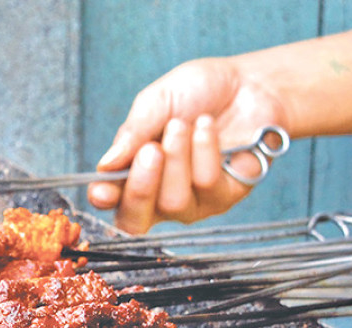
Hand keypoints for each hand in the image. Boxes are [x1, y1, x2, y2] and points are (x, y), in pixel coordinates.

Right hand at [88, 57, 287, 233]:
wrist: (248, 83)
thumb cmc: (198, 91)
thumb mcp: (156, 101)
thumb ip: (131, 133)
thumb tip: (105, 165)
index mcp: (135, 173)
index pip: (113, 202)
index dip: (104, 202)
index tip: (102, 191)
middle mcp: (159, 195)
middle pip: (136, 220)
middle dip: (140, 186)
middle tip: (151, 150)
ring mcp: (191, 202)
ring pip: (173, 202)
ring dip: (178, 157)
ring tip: (184, 125)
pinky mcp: (223, 198)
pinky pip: (206, 185)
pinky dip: (205, 150)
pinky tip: (207, 128)